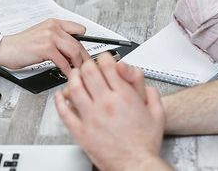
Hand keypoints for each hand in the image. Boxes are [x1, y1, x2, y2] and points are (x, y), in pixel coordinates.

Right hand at [0, 19, 90, 74]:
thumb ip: (57, 39)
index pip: (79, 29)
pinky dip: (68, 71)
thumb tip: (72, 50)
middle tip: (87, 67)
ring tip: (79, 72)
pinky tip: (68, 75)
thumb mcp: (42, 36)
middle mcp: (53, 27)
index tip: (87, 53)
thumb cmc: (22, 45)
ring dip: (79, 65)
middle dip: (85, 57)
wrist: (5, 49)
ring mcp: (49, 37)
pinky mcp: (45, 49)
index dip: (84, 42)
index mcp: (54, 23)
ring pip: (74, 51)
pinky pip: (63, 62)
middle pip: (78, 42)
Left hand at [55, 53, 165, 170]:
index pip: (108, 65)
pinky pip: (64, 111)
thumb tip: (144, 84)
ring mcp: (91, 117)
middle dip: (87, 64)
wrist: (135, 165)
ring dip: (72, 78)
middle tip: (87, 66)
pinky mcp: (80, 131)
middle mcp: (106, 104)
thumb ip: (151, 94)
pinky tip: (60, 96)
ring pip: (74, 88)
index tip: (103, 59)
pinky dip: (59, 101)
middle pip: (89, 72)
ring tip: (74, 76)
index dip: (104, 58)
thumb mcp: (157, 114)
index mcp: (124, 97)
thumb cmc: (144, 143)